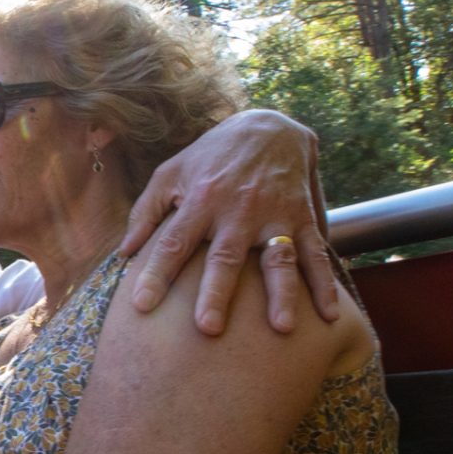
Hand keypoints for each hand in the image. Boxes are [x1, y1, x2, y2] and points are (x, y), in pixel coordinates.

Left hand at [119, 109, 337, 334]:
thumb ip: (145, 213)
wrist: (268, 125)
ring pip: (276, 258)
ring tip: (281, 328)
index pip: (173, 242)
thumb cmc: (210, 157)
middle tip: (208, 328)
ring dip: (280, 293)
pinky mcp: (302, 217)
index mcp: (200, 200)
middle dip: (216, 292)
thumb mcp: (170, 173)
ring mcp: (273, 215)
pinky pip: (315, 252)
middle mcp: (236, 210)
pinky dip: (324, 283)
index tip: (142, 306)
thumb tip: (123, 254)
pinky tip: (329, 314)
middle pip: (224, 256)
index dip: (156, 273)